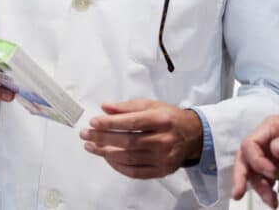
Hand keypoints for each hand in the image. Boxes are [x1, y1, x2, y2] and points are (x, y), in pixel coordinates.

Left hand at [80, 99, 202, 178]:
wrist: (192, 136)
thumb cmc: (168, 118)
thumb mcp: (151, 105)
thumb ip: (127, 107)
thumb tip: (105, 108)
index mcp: (162, 119)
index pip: (132, 122)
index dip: (111, 123)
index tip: (94, 122)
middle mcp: (164, 139)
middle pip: (128, 142)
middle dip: (103, 138)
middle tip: (86, 134)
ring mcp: (163, 158)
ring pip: (129, 158)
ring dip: (106, 153)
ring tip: (91, 146)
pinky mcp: (162, 171)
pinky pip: (135, 172)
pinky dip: (118, 166)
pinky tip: (107, 158)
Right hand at [232, 115, 278, 207]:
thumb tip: (275, 148)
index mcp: (271, 127)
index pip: (250, 144)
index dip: (257, 161)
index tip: (272, 174)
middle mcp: (268, 139)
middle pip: (245, 157)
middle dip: (241, 176)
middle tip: (238, 193)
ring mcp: (272, 153)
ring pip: (254, 171)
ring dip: (259, 188)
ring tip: (272, 202)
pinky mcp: (278, 165)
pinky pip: (265, 178)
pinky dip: (267, 190)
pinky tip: (274, 200)